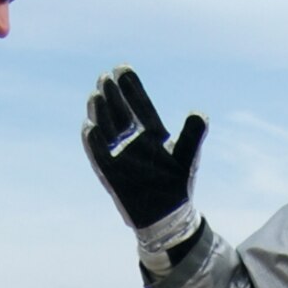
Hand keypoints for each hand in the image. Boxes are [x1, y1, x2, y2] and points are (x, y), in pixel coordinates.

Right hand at [83, 66, 206, 235]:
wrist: (167, 219)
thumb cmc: (178, 188)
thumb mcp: (187, 159)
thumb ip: (193, 136)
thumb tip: (199, 113)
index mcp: (152, 134)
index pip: (139, 104)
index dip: (130, 87)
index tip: (121, 67)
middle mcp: (134, 142)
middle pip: (120, 113)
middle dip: (112, 95)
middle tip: (104, 76)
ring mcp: (120, 157)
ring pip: (107, 130)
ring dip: (100, 113)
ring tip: (95, 96)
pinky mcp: (111, 175)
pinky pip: (99, 156)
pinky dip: (93, 143)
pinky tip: (89, 127)